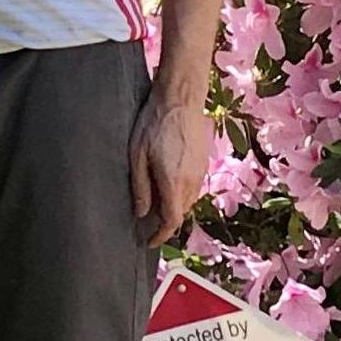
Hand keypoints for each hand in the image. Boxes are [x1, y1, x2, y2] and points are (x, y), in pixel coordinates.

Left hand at [128, 91, 213, 247]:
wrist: (181, 99)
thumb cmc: (154, 123)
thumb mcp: (137, 156)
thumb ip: (140, 187)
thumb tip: (141, 213)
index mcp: (173, 182)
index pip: (172, 221)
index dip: (161, 236)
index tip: (150, 242)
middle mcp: (191, 181)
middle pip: (181, 213)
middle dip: (166, 223)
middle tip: (148, 224)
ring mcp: (200, 171)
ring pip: (188, 201)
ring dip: (174, 207)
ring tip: (157, 204)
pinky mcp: (203, 162)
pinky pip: (193, 187)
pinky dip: (181, 194)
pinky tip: (168, 184)